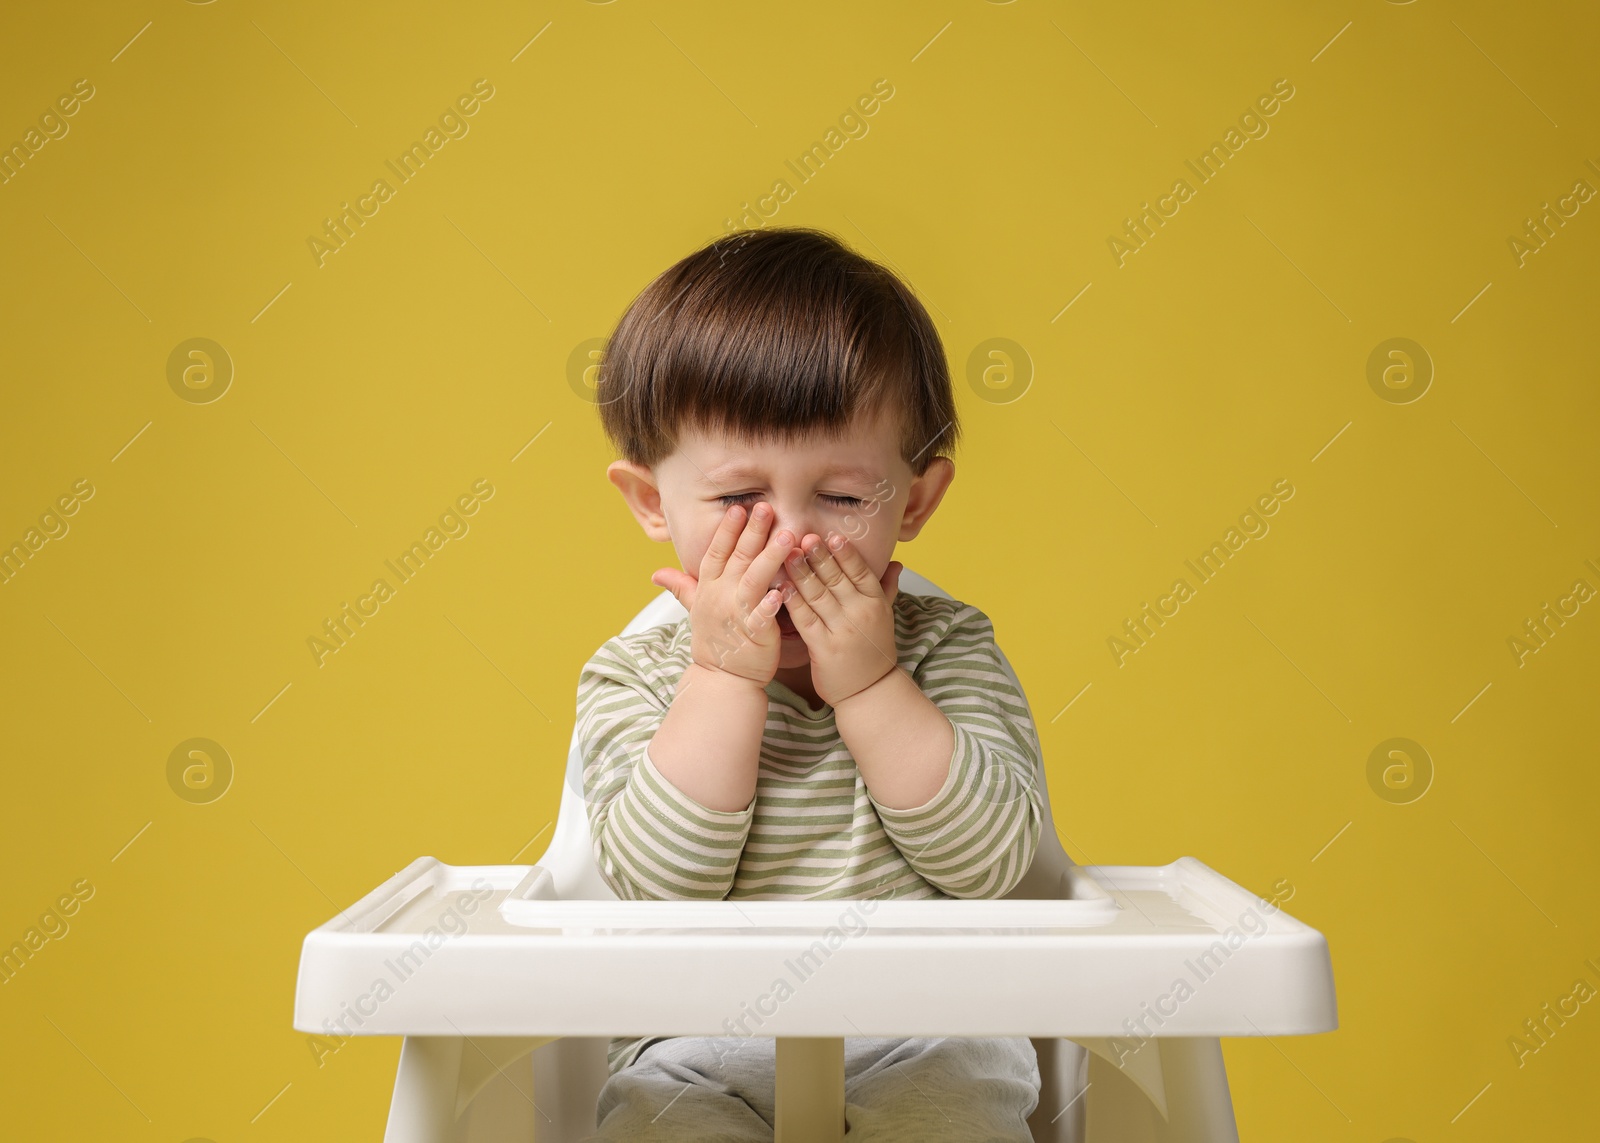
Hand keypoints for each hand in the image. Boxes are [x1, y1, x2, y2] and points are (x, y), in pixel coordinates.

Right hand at [650, 503, 796, 686]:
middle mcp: (721, 597)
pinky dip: (771, 603)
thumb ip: (680, 587)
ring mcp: (737, 615)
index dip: (726, 531)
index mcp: (709, 588)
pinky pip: (762, 615)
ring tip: (787, 537)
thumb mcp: (694, 609)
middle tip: (766, 508)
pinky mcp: (755, 634)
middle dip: (752, 531)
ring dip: (770, 557)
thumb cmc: (714, 643)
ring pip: (754, 579)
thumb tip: (656, 573)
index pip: (716, 553)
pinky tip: (784, 590)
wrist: (721, 680)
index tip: (738, 509)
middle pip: (738, 558)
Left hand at [781, 530, 902, 705]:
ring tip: (787, 553)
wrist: (870, 690)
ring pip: (818, 595)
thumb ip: (887, 587)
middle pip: (836, 579)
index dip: (845, 553)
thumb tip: (898, 562)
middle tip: (803, 536)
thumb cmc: (873, 650)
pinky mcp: (823, 648)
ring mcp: (842, 631)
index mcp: (875, 602)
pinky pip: (805, 619)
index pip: (860, 571)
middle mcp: (860, 613)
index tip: (832, 535)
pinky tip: (781, 586)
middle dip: (819, 556)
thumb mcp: (885, 616)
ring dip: (801, 573)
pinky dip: (793, 601)